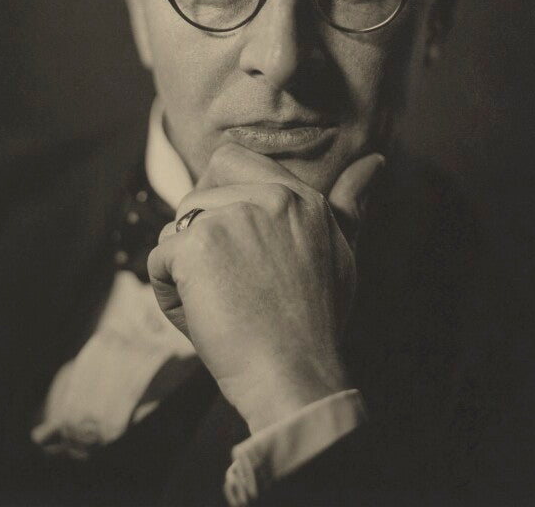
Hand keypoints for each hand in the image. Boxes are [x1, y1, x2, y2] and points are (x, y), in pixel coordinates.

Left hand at [147, 143, 383, 431]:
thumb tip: (375, 159)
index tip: (231, 243)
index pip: (231, 160)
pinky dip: (168, 293)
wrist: (294, 376)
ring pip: (175, 227)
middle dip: (197, 230)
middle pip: (197, 191)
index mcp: (302, 197)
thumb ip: (352, 202)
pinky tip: (203, 315)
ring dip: (183, 268)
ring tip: (221, 303)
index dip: (217, 197)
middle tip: (225, 276)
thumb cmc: (315, 323)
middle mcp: (271, 196)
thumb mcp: (343, 253)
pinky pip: (159, 259)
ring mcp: (232, 216)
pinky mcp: (198, 244)